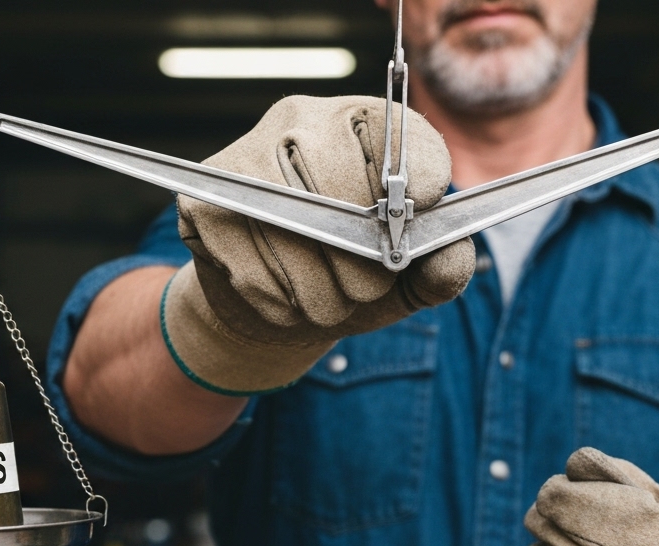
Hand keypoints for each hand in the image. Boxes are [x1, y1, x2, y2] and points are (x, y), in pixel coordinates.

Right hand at [166, 95, 474, 394]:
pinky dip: (277, 298)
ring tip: (328, 302)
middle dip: (363, 261)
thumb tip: (451, 252)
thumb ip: (442, 268)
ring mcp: (248, 154)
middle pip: (345, 185)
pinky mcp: (206, 198)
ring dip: (321, 290)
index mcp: (364, 123)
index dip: (417, 186)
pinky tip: (286, 299)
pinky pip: (249, 257)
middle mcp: (303, 122)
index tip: (414, 227)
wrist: (280, 310)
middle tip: (365, 288)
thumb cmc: (352, 279)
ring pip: (296, 228)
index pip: (402, 135)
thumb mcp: (409, 281)